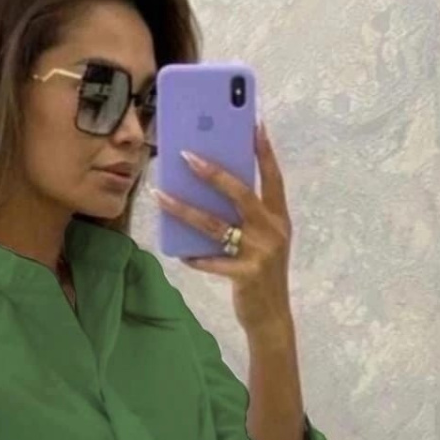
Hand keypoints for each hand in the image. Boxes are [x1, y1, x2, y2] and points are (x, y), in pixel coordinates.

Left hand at [150, 121, 292, 336]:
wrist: (272, 317)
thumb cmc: (261, 274)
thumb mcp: (263, 242)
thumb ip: (247, 219)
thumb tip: (211, 191)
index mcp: (279, 218)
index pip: (273, 177)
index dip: (265, 151)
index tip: (254, 123)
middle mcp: (273, 231)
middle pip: (240, 193)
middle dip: (212, 173)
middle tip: (186, 155)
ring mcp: (260, 253)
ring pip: (215, 225)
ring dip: (184, 210)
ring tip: (160, 195)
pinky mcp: (245, 274)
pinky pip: (211, 261)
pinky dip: (194, 256)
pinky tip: (179, 253)